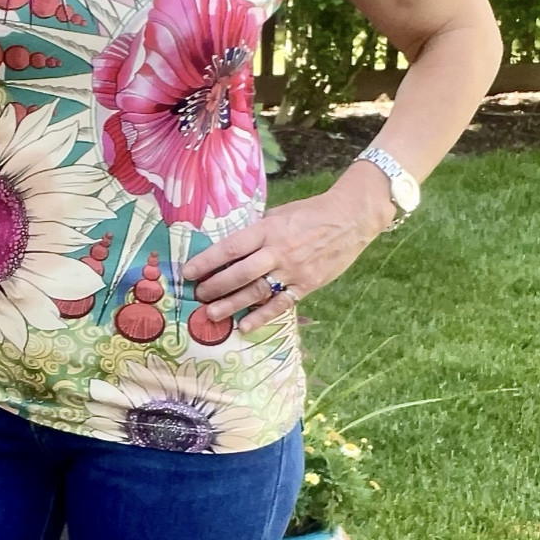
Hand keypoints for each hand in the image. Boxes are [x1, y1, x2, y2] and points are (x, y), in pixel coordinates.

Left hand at [183, 163, 397, 331]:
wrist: (350, 219)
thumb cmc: (310, 213)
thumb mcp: (279, 214)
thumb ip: (257, 230)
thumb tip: (232, 247)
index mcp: (268, 230)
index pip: (231, 248)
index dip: (207, 261)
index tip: (189, 272)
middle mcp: (278, 251)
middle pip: (240, 273)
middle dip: (215, 286)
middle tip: (198, 295)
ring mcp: (293, 271)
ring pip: (257, 291)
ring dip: (232, 304)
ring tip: (211, 314)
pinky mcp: (307, 285)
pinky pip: (281, 304)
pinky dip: (262, 316)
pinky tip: (245, 326)